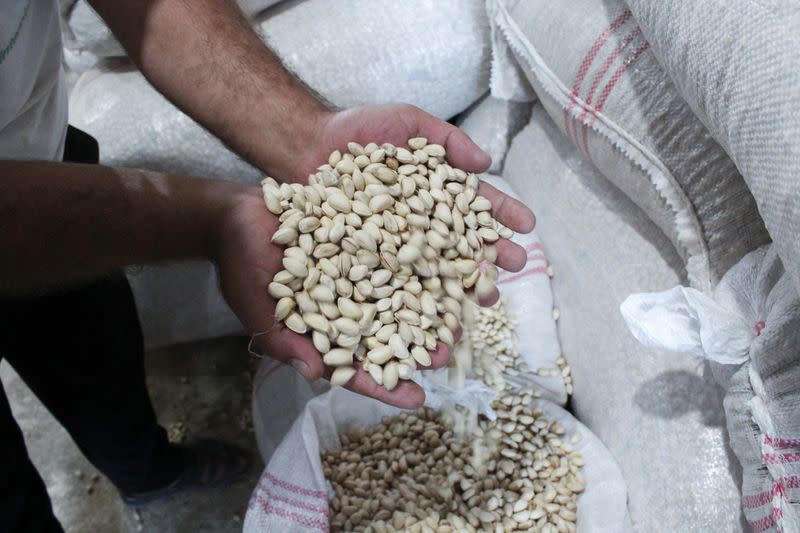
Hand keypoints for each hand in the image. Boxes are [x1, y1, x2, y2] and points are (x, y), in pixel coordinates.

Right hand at [213, 189, 456, 407]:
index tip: (415, 399)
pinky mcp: (364, 237)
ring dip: (428, 306)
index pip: (357, 367)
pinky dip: (420, 258)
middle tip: (446, 358)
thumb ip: (283, 340)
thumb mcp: (255, 306)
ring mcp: (359, 271)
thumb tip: (313, 373)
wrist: (237, 214)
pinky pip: (396, 250)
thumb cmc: (241, 265)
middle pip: (389, 333)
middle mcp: (349, 304)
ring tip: (458, 317)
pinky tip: (446, 261)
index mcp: (325, 331)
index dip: (385, 385)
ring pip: (401, 295)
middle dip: (416, 347)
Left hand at [300, 104, 536, 302]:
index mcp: (437, 194)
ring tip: (487, 301)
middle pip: (463, 245)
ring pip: (437, 272)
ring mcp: (398, 247)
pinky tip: (438, 318)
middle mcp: (422, 224)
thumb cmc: (359, 131)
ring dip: (465, 289)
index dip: (503, 215)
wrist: (306, 146)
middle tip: (516, 265)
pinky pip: (398, 286)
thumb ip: (447, 139)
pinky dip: (418, 305)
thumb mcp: (408, 122)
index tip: (528, 224)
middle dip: (492, 256)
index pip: (476, 206)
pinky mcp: (372, 264)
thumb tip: (486, 162)